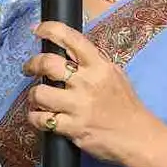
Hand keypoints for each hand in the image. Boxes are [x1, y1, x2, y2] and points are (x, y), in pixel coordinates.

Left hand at [23, 22, 155, 164]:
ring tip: (37, 98)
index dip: (50, 29)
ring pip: (39, 93)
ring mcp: (79, 106)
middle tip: (29, 69)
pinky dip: (35, 118)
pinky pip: (42, 120)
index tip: (37, 30)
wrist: (137, 136)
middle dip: (32, 64)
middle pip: (48, 64)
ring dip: (33, 95)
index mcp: (98, 66)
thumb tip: (71, 52)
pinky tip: (40, 117)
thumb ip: (94, 63)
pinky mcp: (72, 128)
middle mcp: (87, 83)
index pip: (71, 39)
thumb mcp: (115, 75)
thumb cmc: (126, 106)